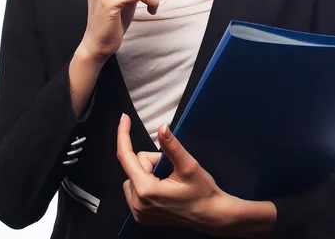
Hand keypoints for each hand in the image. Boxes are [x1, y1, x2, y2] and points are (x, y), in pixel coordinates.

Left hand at [117, 113, 232, 234]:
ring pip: (134, 176)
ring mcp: (138, 212)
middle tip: (171, 169)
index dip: (124, 134)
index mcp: (146, 190)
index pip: (126, 156)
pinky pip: (135, 189)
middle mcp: (138, 204)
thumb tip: (162, 128)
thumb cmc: (202, 193)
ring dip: (148, 172)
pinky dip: (146, 182)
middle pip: (135, 165)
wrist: (210, 215)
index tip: (124, 119)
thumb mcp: (189, 166)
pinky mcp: (141, 215)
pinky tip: (162, 188)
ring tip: (168, 180)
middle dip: (152, 160)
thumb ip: (172, 146)